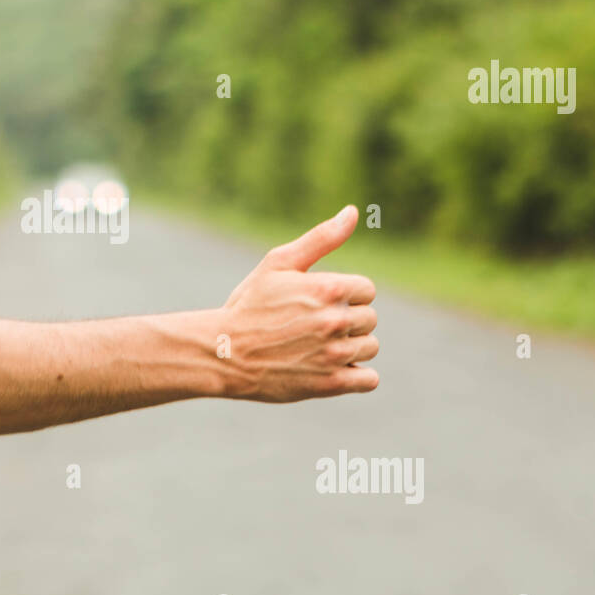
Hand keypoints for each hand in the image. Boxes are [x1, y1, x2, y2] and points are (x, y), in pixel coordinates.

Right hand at [219, 205, 378, 400]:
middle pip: (370, 319)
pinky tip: (330, 368)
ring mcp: (334, 354)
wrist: (223, 353)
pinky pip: (369, 379)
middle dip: (347, 321)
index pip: (366, 290)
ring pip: (370, 348)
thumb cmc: (248, 305)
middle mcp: (335, 320)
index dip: (345, 295)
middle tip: (312, 326)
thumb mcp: (277, 264)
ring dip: (351, 348)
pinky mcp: (330, 383)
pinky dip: (356, 376)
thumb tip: (352, 211)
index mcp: (328, 288)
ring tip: (317, 347)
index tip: (318, 303)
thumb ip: (320, 238)